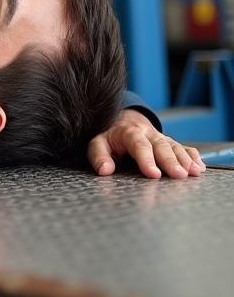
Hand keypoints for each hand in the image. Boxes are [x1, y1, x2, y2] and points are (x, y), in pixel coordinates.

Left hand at [87, 108, 205, 178]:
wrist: (123, 120)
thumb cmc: (110, 137)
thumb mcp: (98, 143)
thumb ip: (99, 156)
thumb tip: (104, 170)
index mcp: (129, 132)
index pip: (138, 145)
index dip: (146, 159)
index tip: (153, 174)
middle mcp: (148, 133)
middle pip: (161, 146)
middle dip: (171, 161)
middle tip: (179, 175)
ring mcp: (161, 138)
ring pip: (174, 146)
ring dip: (185, 159)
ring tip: (193, 172)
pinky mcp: (170, 143)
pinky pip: (184, 147)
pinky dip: (192, 156)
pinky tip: (199, 167)